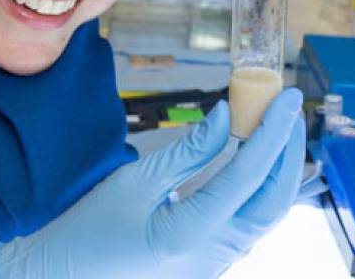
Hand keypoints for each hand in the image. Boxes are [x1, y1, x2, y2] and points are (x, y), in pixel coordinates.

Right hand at [0, 88, 305, 278]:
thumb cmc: (90, 229)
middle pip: (274, 201)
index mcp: (189, 234)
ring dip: (278, 168)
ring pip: (268, 215)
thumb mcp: (134, 182)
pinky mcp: (213, 264)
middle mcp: (213, 256)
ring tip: (276, 125)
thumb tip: (228, 115)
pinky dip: (261, 187)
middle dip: (288, 150)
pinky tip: (257, 158)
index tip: (289, 94)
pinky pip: (250, 224)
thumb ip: (189, 151)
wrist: (65, 278)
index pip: (249, 175)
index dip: (273, 129)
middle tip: (288, 106)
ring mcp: (216, 266)